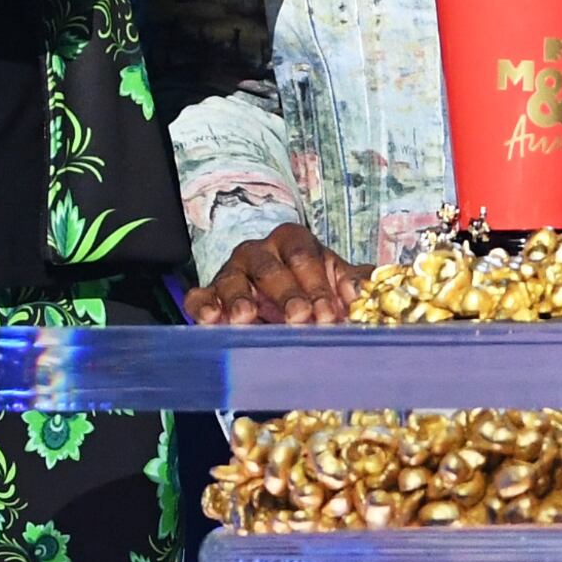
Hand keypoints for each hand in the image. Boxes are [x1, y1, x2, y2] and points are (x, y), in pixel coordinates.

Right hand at [189, 224, 363, 324]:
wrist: (284, 306)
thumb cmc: (313, 290)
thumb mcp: (336, 281)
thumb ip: (354, 283)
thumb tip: (360, 291)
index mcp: (293, 241)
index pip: (303, 256)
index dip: (317, 284)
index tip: (329, 313)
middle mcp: (260, 252)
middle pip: (270, 268)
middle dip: (286, 294)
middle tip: (299, 318)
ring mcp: (232, 272)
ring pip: (232, 279)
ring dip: (240, 299)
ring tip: (247, 316)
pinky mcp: (211, 295)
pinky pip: (200, 296)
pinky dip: (203, 306)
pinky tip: (211, 320)